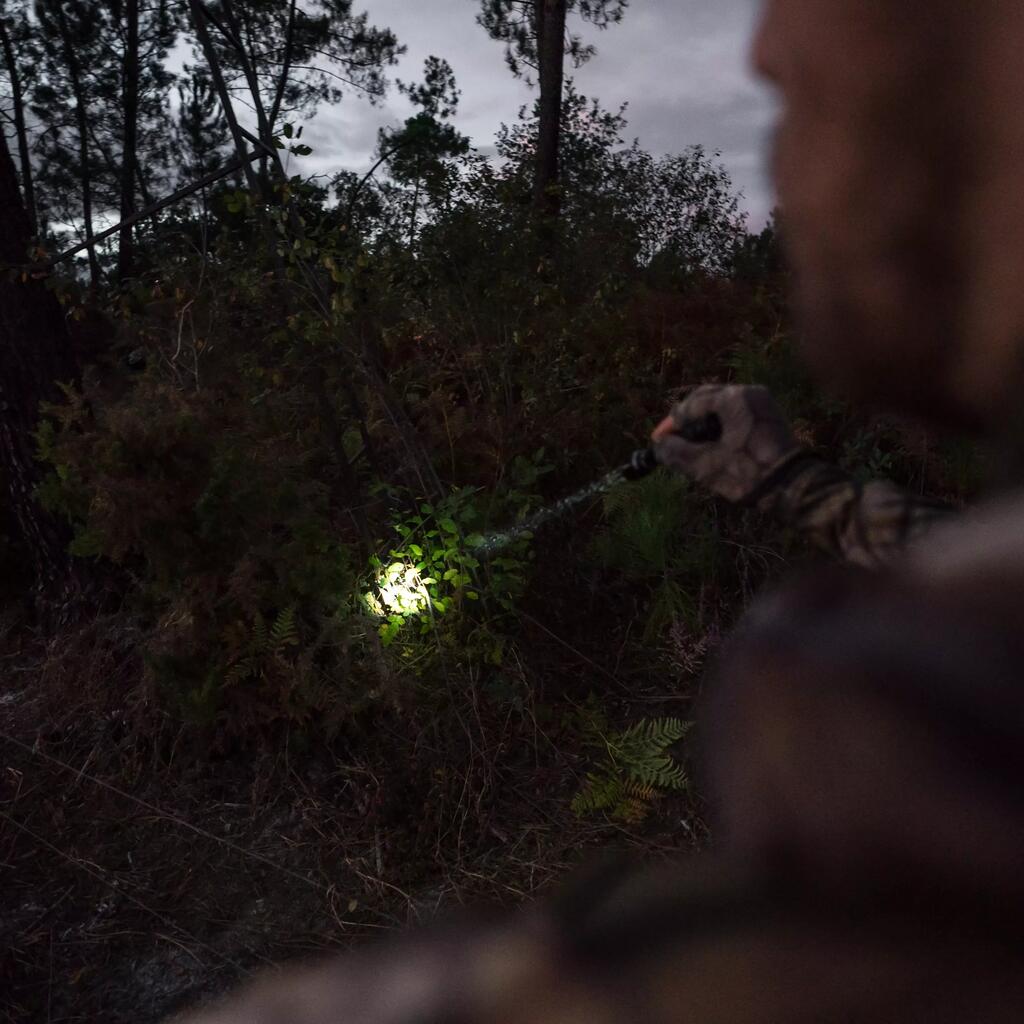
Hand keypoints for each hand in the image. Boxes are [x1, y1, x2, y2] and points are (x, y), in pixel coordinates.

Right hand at [651, 385, 799, 503]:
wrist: (792, 487)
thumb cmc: (748, 474)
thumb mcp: (706, 465)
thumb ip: (677, 452)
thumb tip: (660, 446)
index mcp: (734, 399)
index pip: (692, 404)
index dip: (672, 423)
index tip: (658, 440)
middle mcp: (749, 393)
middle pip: (706, 398)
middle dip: (686, 419)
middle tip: (671, 439)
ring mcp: (762, 402)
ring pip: (721, 405)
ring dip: (702, 421)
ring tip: (689, 443)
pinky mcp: (768, 415)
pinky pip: (736, 412)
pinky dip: (720, 424)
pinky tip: (711, 442)